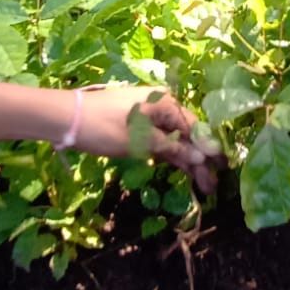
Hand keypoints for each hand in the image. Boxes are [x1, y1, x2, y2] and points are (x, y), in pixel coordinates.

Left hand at [75, 86, 222, 192]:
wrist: (66, 118)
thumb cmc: (104, 127)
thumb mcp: (141, 142)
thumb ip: (173, 149)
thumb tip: (202, 158)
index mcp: (166, 103)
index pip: (197, 129)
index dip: (210, 151)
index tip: (223, 170)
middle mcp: (162, 106)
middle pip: (189, 135)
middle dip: (201, 160)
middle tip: (212, 186)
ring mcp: (149, 116)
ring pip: (176, 140)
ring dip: (188, 161)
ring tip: (202, 185)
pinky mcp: (138, 126)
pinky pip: (162, 140)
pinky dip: (172, 156)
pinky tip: (183, 170)